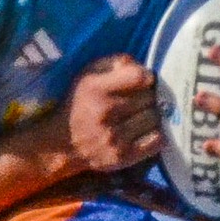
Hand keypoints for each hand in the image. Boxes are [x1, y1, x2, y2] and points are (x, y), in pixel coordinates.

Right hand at [58, 54, 161, 172]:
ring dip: (152, 116)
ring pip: (154, 119)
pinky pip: (156, 141)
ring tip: (140, 117)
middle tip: (139, 101)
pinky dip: (155, 135)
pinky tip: (145, 132)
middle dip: (147, 97)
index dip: (146, 77)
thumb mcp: (89, 75)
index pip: (138, 77)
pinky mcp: (122, 157)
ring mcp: (114, 137)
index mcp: (95, 88)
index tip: (143, 82)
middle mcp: (105, 112)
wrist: (62, 145)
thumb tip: (144, 69)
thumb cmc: (80, 103)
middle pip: (149, 98)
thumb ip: (116, 63)